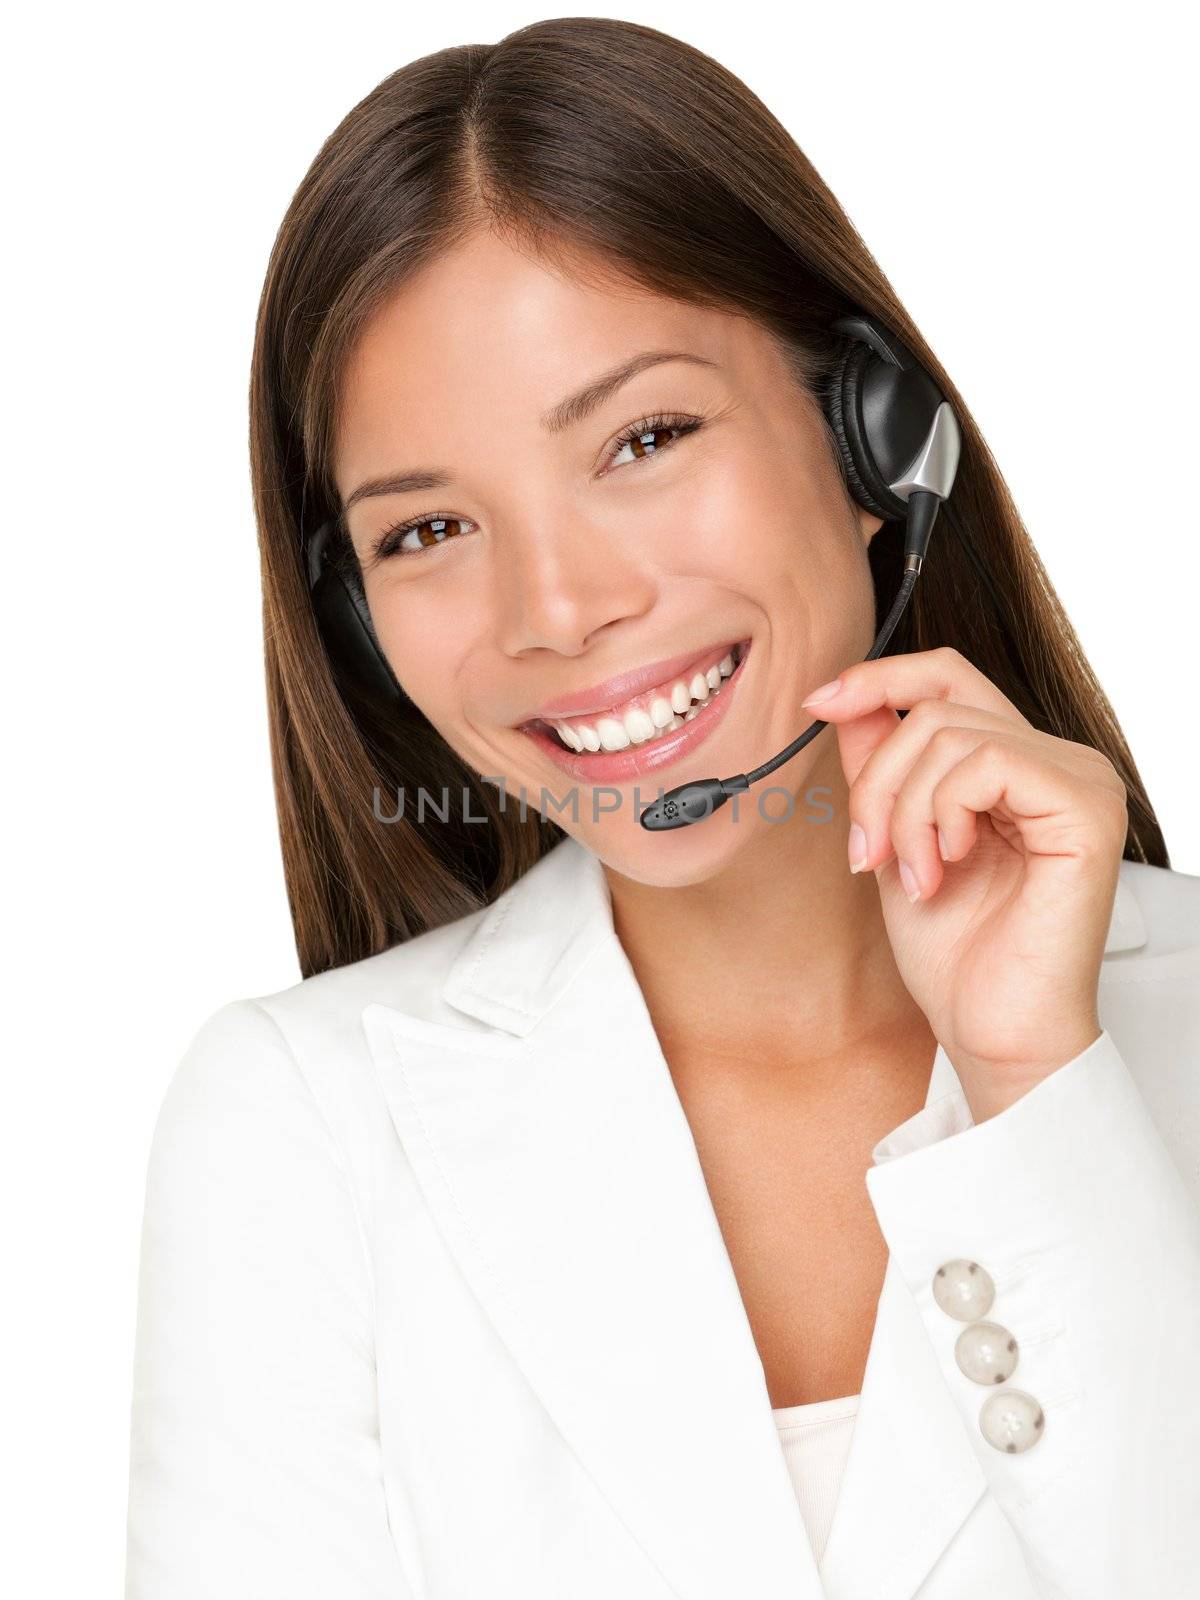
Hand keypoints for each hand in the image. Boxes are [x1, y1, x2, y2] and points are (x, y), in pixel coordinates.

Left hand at [801, 647, 1129, 1120]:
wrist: (991, 1030)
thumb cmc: (955, 952)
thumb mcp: (894, 838)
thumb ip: (880, 766)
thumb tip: (845, 698)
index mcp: (1018, 763)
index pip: (950, 676)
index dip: (879, 678)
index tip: (816, 703)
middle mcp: (1058, 761)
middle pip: (937, 705)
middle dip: (877, 780)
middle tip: (865, 854)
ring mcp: (1079, 780)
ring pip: (950, 733)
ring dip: (904, 811)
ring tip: (911, 876)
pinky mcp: (1087, 808)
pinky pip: (989, 762)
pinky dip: (942, 814)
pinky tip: (946, 867)